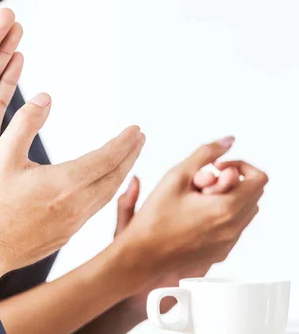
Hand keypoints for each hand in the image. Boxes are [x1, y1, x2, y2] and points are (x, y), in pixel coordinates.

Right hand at [0, 94, 145, 288]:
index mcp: (64, 184)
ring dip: (120, 175)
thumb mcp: (2, 155)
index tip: (136, 129)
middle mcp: (76, 206)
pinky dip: (105, 193)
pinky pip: (94, 210)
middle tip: (140, 139)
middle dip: (130, 156)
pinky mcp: (65, 236)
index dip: (123, 142)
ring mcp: (72, 225)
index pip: (106, 158)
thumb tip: (46, 98)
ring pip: (106, 196)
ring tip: (126, 160)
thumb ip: (26, 123)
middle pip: (114, 178)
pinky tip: (99, 187)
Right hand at [113, 138, 267, 304]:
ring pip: (242, 213)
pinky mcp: (218, 254)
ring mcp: (226, 244)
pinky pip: (231, 230)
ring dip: (225, 200)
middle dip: (230, 183)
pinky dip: (218, 217)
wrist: (140, 258)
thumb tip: (227, 141)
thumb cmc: (152, 221)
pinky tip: (192, 216)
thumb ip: (204, 153)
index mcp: (225, 209)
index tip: (215, 168)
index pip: (257, 178)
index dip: (237, 165)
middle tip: (201, 183)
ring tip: (194, 200)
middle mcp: (232, 229)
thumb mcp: (175, 176)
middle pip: (251, 195)